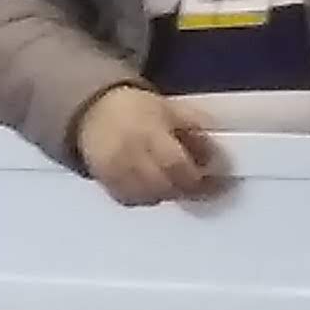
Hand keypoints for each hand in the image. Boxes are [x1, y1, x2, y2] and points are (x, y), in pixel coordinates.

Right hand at [75, 85, 229, 206]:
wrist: (95, 111)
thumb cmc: (138, 109)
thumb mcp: (170, 109)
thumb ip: (193, 128)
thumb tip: (214, 154)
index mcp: (148, 131)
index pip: (175, 164)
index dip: (195, 178)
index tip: (213, 182)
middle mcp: (129, 153)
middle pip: (163, 185)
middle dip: (184, 187)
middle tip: (195, 183)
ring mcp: (114, 170)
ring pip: (149, 197)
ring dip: (166, 193)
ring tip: (172, 181)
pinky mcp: (105, 182)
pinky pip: (130, 199)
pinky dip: (145, 197)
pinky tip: (151, 185)